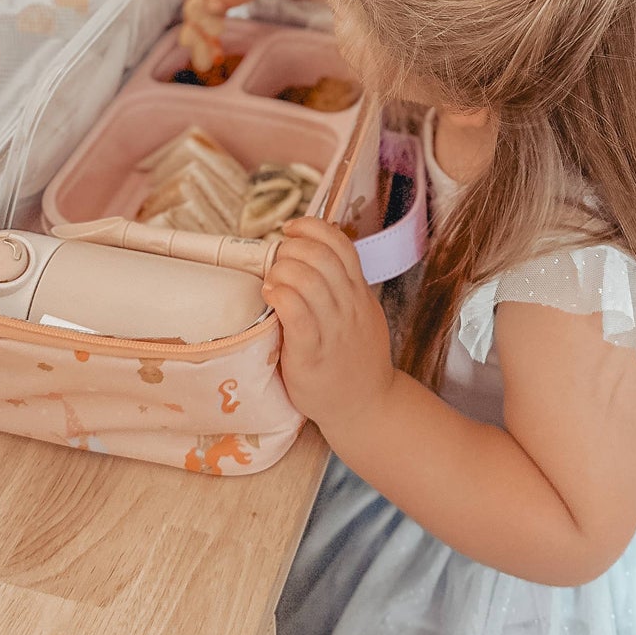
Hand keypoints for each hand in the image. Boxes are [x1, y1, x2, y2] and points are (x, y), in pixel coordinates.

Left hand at [263, 217, 394, 433]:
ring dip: (282, 270)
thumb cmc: (353, 358)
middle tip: (277, 259)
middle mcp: (349, 307)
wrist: (365, 407)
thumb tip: (312, 251)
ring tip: (272, 280)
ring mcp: (333, 331)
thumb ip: (343, 285)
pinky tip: (270, 296)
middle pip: (321, 256)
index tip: (290, 228)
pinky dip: (280, 296)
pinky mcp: (312, 355)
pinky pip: (297, 314)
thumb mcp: (361, 314)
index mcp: (359, 292)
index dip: (312, 227)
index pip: (341, 244)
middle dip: (291, 248)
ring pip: (308, 280)